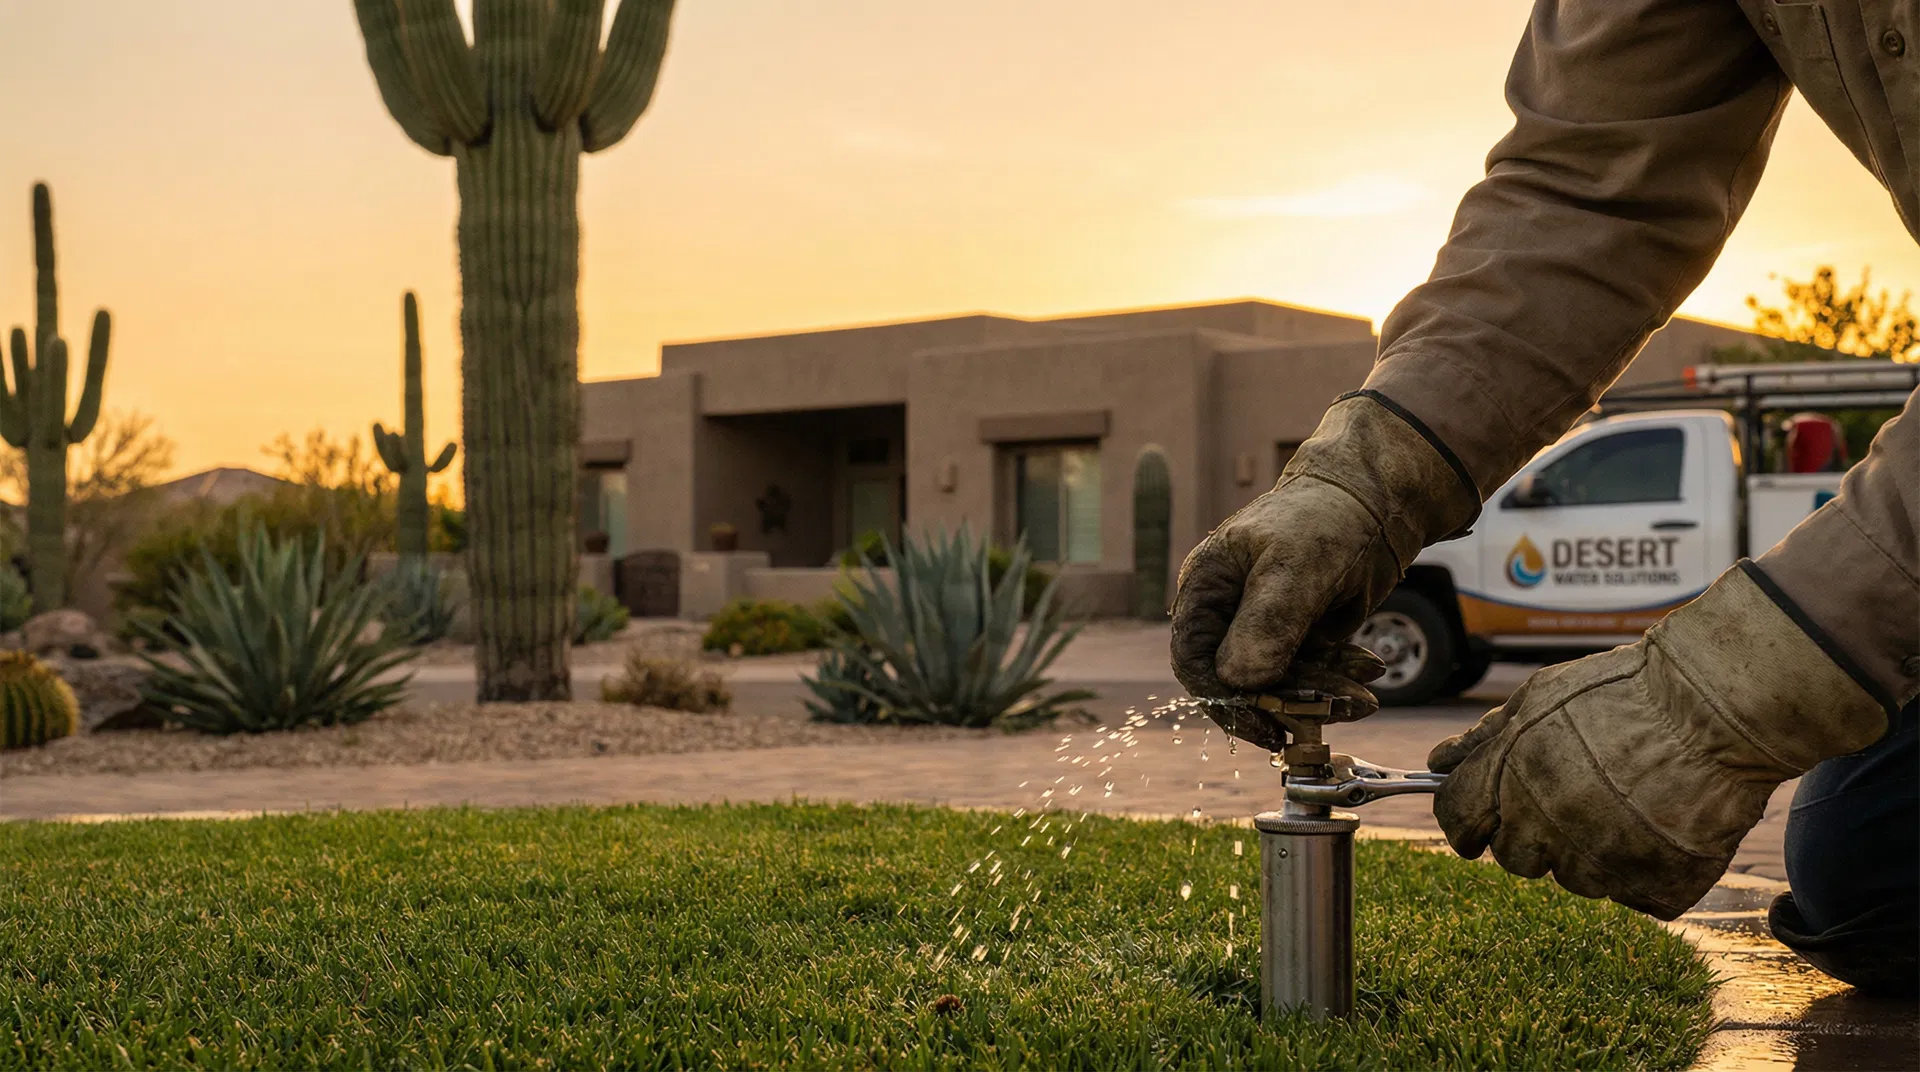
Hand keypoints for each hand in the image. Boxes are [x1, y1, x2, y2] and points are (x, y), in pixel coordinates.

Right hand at [1170, 392, 1474, 700]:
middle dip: (1289, 702)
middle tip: (1338, 710)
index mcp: (1207, 587)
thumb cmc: (1327, 517)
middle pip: (1240, 682)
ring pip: (1279, 685)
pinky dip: (1337, 680)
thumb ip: (1265, 623)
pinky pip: (1309, 675)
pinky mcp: (1299, 636)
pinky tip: (1368, 670)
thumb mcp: (1295, 567)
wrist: (1380, 499)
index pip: (1195, 662)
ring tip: (1365, 695)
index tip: (1266, 727)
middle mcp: (1228, 612)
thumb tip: (1239, 682)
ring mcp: (1264, 626)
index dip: (1225, 702)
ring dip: (1321, 695)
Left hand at [1428, 564, 1889, 919]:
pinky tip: (1660, 825)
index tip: (1478, 823)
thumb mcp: (1540, 695)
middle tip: (1574, 797)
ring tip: (1627, 801)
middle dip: (1531, 834)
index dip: (1465, 822)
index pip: (1457, 821)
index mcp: (1510, 778)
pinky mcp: (1652, 886)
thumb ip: (1484, 738)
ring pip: (1573, 878)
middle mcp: (1547, 826)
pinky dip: (1641, 869)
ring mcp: (1601, 862)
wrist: (1719, 707)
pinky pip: (1629, 893)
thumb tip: (1438, 763)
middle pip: (1514, 858)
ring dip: (1589, 850)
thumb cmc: (1627, 691)